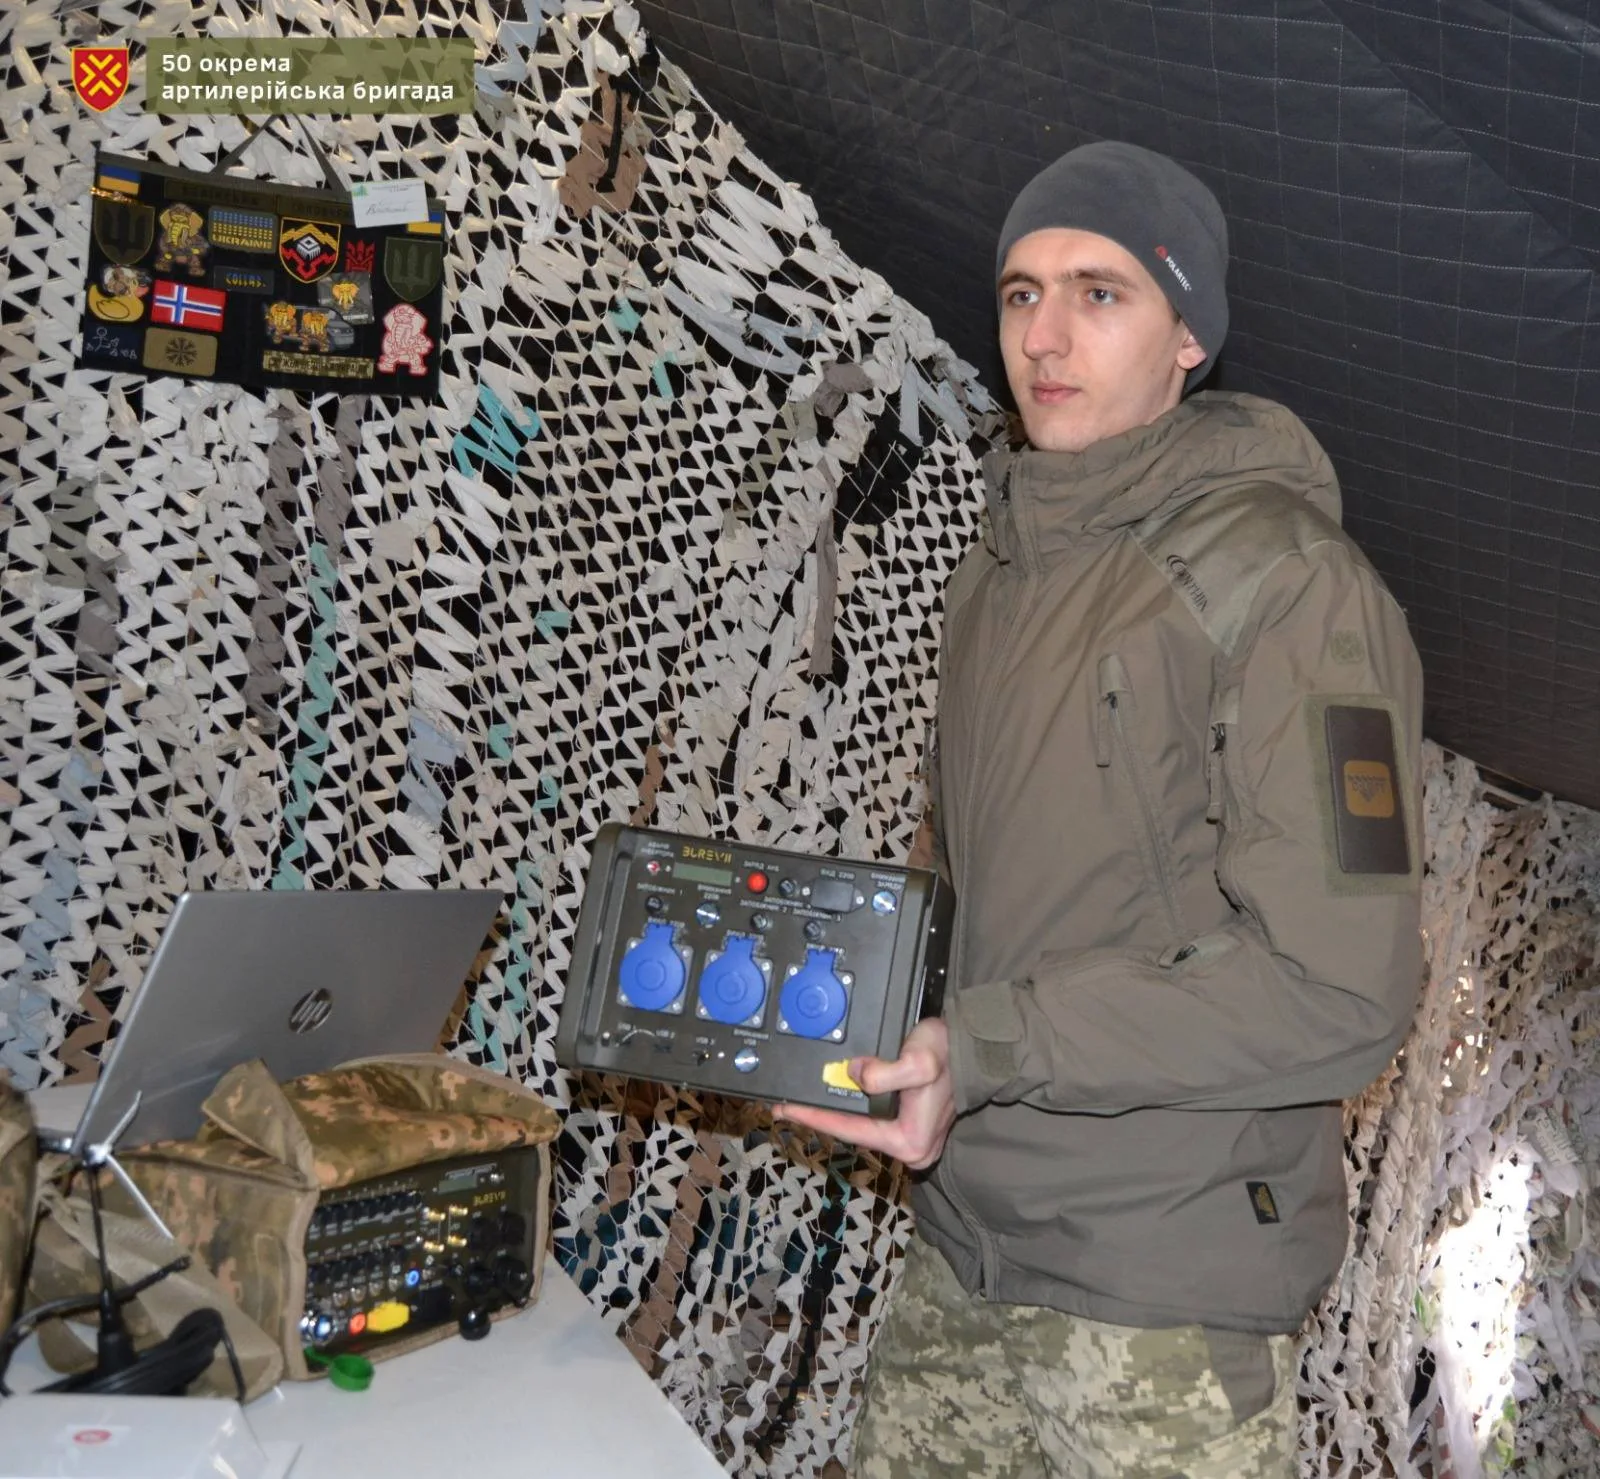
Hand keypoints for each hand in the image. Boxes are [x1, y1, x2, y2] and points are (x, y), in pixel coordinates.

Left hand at [774, 1018, 954, 1169]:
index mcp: (908, 1141)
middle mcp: (912, 1150)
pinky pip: (872, 1120)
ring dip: (834, 1114)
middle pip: (853, 1132)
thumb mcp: (917, 1061)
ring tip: (802, 1103)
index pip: (848, 1131)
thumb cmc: (947, 1054)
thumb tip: (854, 1074)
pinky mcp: (912, 1128)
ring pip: (862, 1127)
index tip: (784, 1109)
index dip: (813, 1118)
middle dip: (820, 1117)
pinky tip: (835, 1099)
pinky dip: (851, 1109)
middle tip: (786, 1105)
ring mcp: (913, 1141)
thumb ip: (884, 1073)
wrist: (973, 1048)